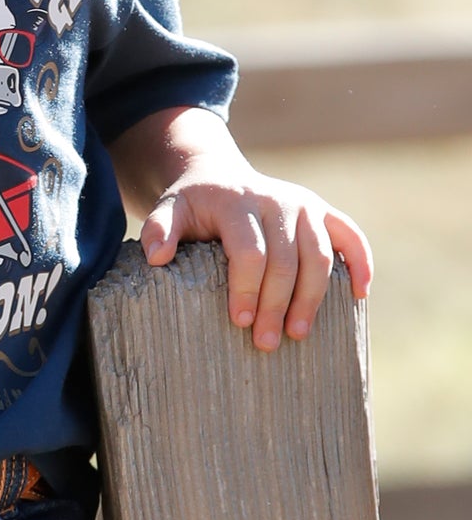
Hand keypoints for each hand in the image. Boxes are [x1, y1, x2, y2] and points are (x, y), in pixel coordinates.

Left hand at [139, 157, 373, 352]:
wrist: (217, 176)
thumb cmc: (193, 205)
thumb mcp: (168, 210)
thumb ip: (159, 230)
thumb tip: (157, 258)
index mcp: (239, 202)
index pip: (250, 251)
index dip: (247, 288)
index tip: (241, 321)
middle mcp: (277, 200)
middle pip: (286, 259)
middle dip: (278, 304)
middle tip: (266, 342)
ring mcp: (305, 205)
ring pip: (320, 255)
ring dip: (313, 297)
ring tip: (299, 333)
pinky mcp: (323, 212)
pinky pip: (351, 235)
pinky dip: (362, 263)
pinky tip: (361, 295)